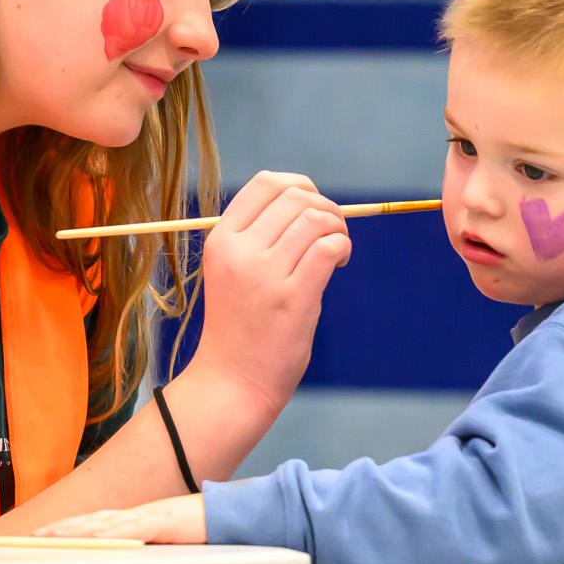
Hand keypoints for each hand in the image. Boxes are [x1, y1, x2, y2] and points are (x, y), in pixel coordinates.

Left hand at [35, 494, 206, 543]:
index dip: (68, 527)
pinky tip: (94, 538)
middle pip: (90, 519)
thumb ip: (142, 549)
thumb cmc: (193, 529)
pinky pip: (131, 529)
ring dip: (77, 529)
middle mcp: (133, 515)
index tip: (45, 533)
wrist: (221, 514)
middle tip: (34, 534)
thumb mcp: (162, 543)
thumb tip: (125, 563)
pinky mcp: (159, 522)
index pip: (93, 522)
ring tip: (52, 536)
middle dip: (61, 527)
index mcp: (132, 520)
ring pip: (103, 522)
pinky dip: (111, 534)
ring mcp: (145, 517)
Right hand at [192, 171, 351, 410]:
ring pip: (316, 219)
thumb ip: (257, 235)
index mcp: (221, 239)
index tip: (311, 207)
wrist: (233, 380)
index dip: (299, 185)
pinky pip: (328, 248)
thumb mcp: (231, 270)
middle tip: (331, 232)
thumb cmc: (239, 324)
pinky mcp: (293, 298)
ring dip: (338, 227)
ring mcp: (265, 275)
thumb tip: (308, 201)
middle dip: (325, 206)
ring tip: (337, 250)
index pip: (265, 183)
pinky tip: (340, 262)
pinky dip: (342, 247)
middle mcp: (240, 252)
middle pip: (296, 197)